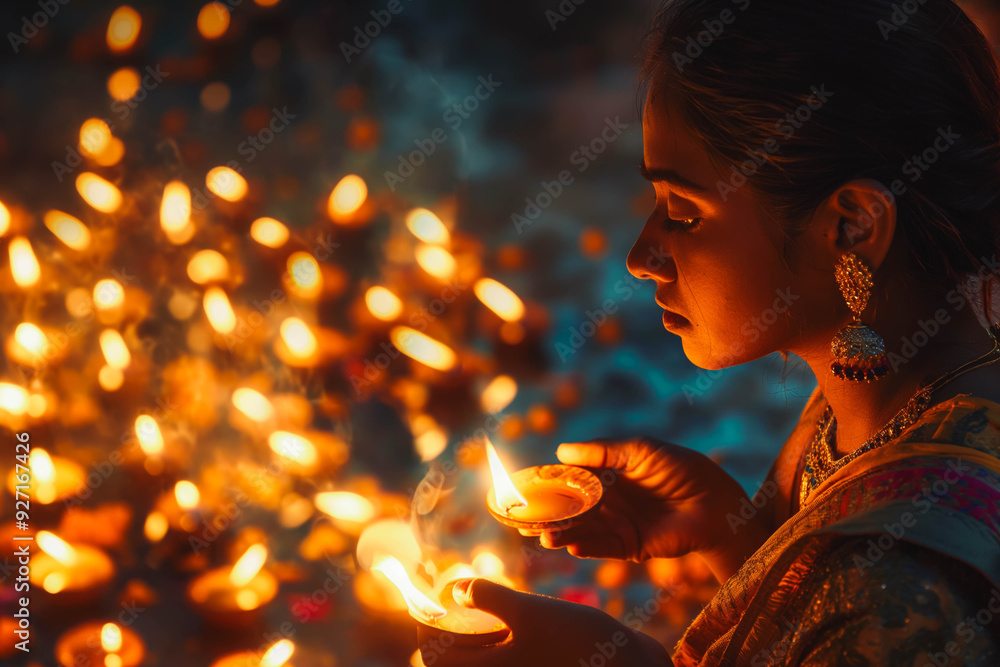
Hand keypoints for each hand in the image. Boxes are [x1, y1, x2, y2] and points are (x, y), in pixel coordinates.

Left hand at [418, 578, 671, 666]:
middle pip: (456, 659)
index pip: (435, 658)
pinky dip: (502, 639)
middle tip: (460, 594)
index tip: (437, 598)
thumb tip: (456, 590)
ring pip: (483, 659)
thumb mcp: (530, 613)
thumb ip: (489, 599)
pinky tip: (515, 616)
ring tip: (485, 600)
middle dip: (454, 626)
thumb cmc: (579, 645)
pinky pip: (508, 659)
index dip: (429, 627)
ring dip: (477, 631)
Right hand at [534, 438, 768, 580]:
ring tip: (542, 536)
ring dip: (560, 533)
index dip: (546, 480)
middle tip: (520, 517)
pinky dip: (584, 548)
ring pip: (580, 529)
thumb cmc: (681, 469)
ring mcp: (617, 523)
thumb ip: (602, 451)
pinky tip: (569, 546)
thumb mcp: (640, 450)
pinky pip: (601, 548)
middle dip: (546, 512)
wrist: (715, 504)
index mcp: (608, 473)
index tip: (520, 484)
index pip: (570, 476)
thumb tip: (561, 450)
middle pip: (569, 506)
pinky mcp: (629, 546)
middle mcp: (608, 499)